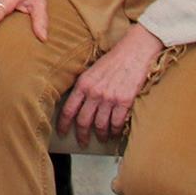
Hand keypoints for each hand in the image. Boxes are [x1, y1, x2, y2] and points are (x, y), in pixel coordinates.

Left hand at [57, 24, 163, 143]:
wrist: (134, 52)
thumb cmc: (113, 60)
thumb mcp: (91, 70)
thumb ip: (84, 86)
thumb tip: (77, 103)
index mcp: (82, 84)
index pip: (68, 109)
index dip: (63, 124)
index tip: (62, 132)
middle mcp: (94, 92)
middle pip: (83, 121)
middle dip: (81, 135)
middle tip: (82, 142)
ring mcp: (109, 98)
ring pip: (100, 125)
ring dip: (100, 135)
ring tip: (101, 138)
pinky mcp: (124, 102)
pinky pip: (116, 123)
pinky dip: (114, 131)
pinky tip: (114, 132)